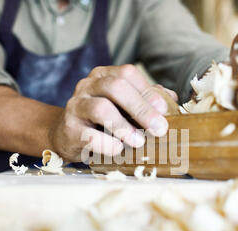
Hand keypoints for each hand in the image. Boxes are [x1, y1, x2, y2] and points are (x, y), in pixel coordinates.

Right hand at [49, 65, 177, 161]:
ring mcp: (76, 106)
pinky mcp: (69, 129)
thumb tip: (172, 99)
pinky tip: (119, 150)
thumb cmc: (100, 120)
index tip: (164, 110)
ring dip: (124, 126)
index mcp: (103, 76)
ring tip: (139, 141)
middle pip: (115, 87)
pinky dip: (107, 144)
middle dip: (141, 108)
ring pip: (101, 108)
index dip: (147, 91)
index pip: (127, 74)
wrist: (65, 135)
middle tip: (159, 128)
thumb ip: (144, 99)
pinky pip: (88, 135)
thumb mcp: (121, 106)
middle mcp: (87, 86)